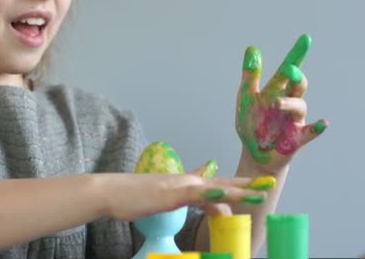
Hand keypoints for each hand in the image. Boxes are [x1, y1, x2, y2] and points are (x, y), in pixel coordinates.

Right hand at [102, 170, 266, 220]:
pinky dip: (212, 196)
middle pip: (222, 184)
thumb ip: (178, 190)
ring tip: (260, 193)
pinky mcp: (170, 194)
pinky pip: (196, 195)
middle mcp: (186, 181)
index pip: (216, 185)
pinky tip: (225, 197)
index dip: (237, 186)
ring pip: (215, 189)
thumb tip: (190, 185)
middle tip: (269, 183)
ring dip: (239, 191)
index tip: (257, 186)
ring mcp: (179, 186)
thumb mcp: (160, 195)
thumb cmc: (132, 196)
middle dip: (247, 186)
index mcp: (185, 184)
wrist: (110, 191)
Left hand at [236, 34, 327, 173]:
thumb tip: (252, 48)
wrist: (255, 152)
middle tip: (288, 69)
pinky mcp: (296, 139)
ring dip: (290, 103)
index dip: (296, 54)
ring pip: (300, 107)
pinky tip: (322, 123)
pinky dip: (317, 129)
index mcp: (275, 91)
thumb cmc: (252, 122)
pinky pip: (310, 133)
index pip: (286, 71)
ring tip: (276, 103)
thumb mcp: (246, 98)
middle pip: (298, 86)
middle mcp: (288, 103)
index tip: (306, 38)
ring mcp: (294, 120)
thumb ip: (250, 75)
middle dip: (296, 77)